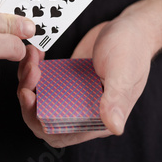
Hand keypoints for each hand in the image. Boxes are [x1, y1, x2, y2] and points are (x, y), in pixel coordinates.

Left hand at [18, 12, 158, 146]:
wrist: (131, 27)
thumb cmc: (132, 49)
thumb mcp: (123, 72)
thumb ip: (116, 99)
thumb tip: (114, 127)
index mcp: (99, 119)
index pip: (61, 134)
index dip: (39, 121)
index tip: (30, 95)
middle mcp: (85, 111)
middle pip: (44, 119)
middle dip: (29, 101)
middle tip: (29, 74)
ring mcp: (75, 95)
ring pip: (41, 100)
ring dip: (29, 83)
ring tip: (31, 60)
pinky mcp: (68, 79)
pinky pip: (44, 82)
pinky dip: (34, 70)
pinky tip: (35, 55)